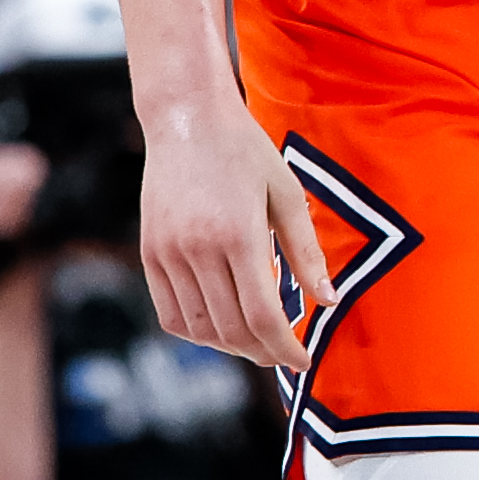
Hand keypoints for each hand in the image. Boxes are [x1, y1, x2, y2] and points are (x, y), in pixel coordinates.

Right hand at [141, 91, 335, 372]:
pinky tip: (221, 327)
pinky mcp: (149, 253)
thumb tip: (329, 301)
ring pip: (200, 329)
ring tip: (256, 342)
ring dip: (232, 347)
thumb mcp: (287, 193)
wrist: (186, 118)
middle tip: (284, 356)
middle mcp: (198, 249)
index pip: (263, 316)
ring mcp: (168, 253)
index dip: (286, 349)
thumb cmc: (245, 151)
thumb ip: (307, 252)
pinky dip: (198, 333)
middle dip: (263, 353)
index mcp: (239, 234)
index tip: (303, 362)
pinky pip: (171, 314)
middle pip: (232, 330)